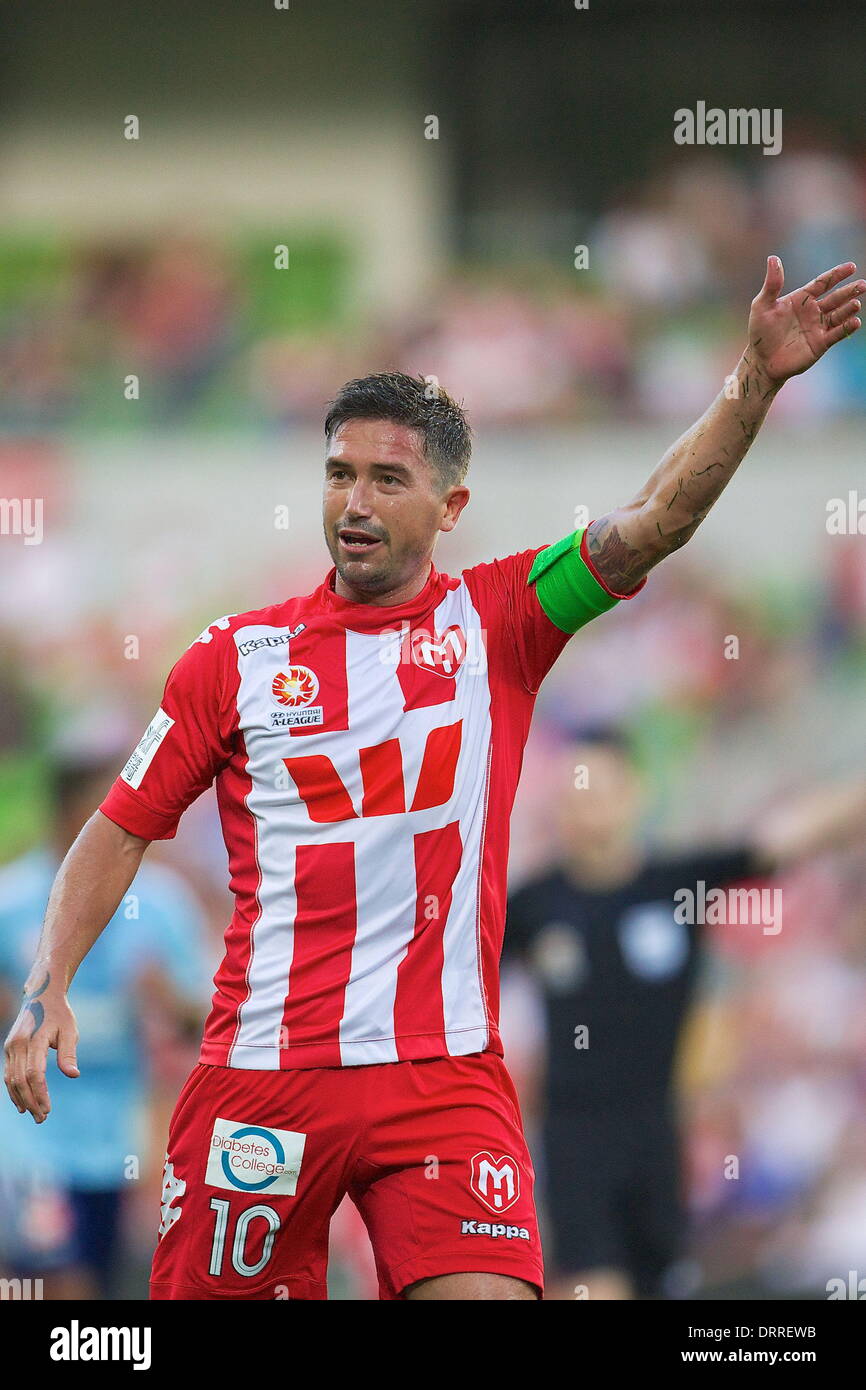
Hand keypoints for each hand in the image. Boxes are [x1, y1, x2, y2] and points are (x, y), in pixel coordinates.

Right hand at [4, 974, 78, 1122]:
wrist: (41, 995)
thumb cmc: (60, 1014)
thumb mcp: (70, 1030)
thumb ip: (69, 1053)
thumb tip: (73, 1075)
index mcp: (33, 1039)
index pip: (34, 1074)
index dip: (40, 1094)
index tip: (48, 1109)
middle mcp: (17, 1044)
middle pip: (20, 1081)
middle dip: (30, 1102)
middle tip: (41, 1119)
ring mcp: (10, 1047)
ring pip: (11, 1080)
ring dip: (21, 1100)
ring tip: (34, 1114)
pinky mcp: (9, 1049)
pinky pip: (8, 1074)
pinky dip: (13, 1091)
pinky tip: (22, 1103)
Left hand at [748, 256, 864, 384]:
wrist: (761, 361)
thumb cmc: (760, 332)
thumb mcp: (762, 305)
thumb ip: (772, 284)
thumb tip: (773, 258)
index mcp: (801, 299)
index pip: (823, 283)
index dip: (837, 275)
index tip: (851, 267)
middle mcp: (813, 311)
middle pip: (836, 298)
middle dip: (849, 291)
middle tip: (863, 285)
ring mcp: (818, 327)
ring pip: (839, 315)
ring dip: (848, 309)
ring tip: (856, 303)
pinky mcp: (820, 343)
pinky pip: (837, 334)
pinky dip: (846, 328)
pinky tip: (855, 322)